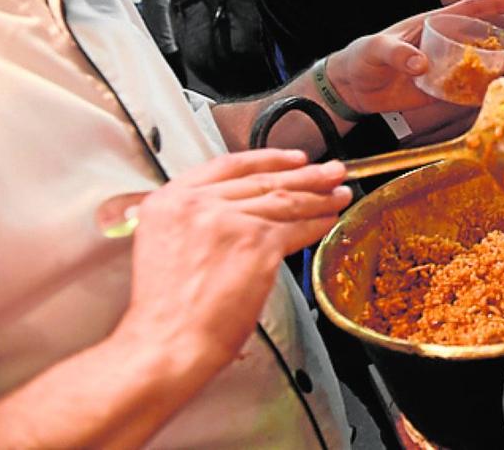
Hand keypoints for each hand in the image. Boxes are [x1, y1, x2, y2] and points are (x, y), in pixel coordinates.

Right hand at [114, 149, 349, 374]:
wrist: (164, 344)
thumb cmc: (164, 312)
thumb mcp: (164, 246)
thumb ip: (196, 220)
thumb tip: (238, 211)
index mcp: (170, 201)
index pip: (228, 165)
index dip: (268, 158)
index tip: (292, 158)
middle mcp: (198, 204)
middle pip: (262, 181)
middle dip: (305, 175)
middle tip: (331, 171)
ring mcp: (229, 222)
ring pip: (284, 201)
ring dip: (318, 196)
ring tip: (339, 193)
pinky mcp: (256, 245)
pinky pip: (295, 228)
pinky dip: (317, 224)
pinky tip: (328, 220)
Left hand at [327, 0, 503, 115]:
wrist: (352, 86)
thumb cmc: (363, 56)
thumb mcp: (377, 48)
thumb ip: (398, 53)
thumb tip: (423, 65)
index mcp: (432, 24)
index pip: (469, 10)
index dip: (494, 4)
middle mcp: (442, 44)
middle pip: (478, 40)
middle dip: (498, 46)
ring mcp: (441, 67)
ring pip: (474, 67)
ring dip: (490, 73)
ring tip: (500, 79)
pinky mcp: (437, 90)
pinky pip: (461, 92)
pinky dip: (475, 95)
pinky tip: (485, 100)